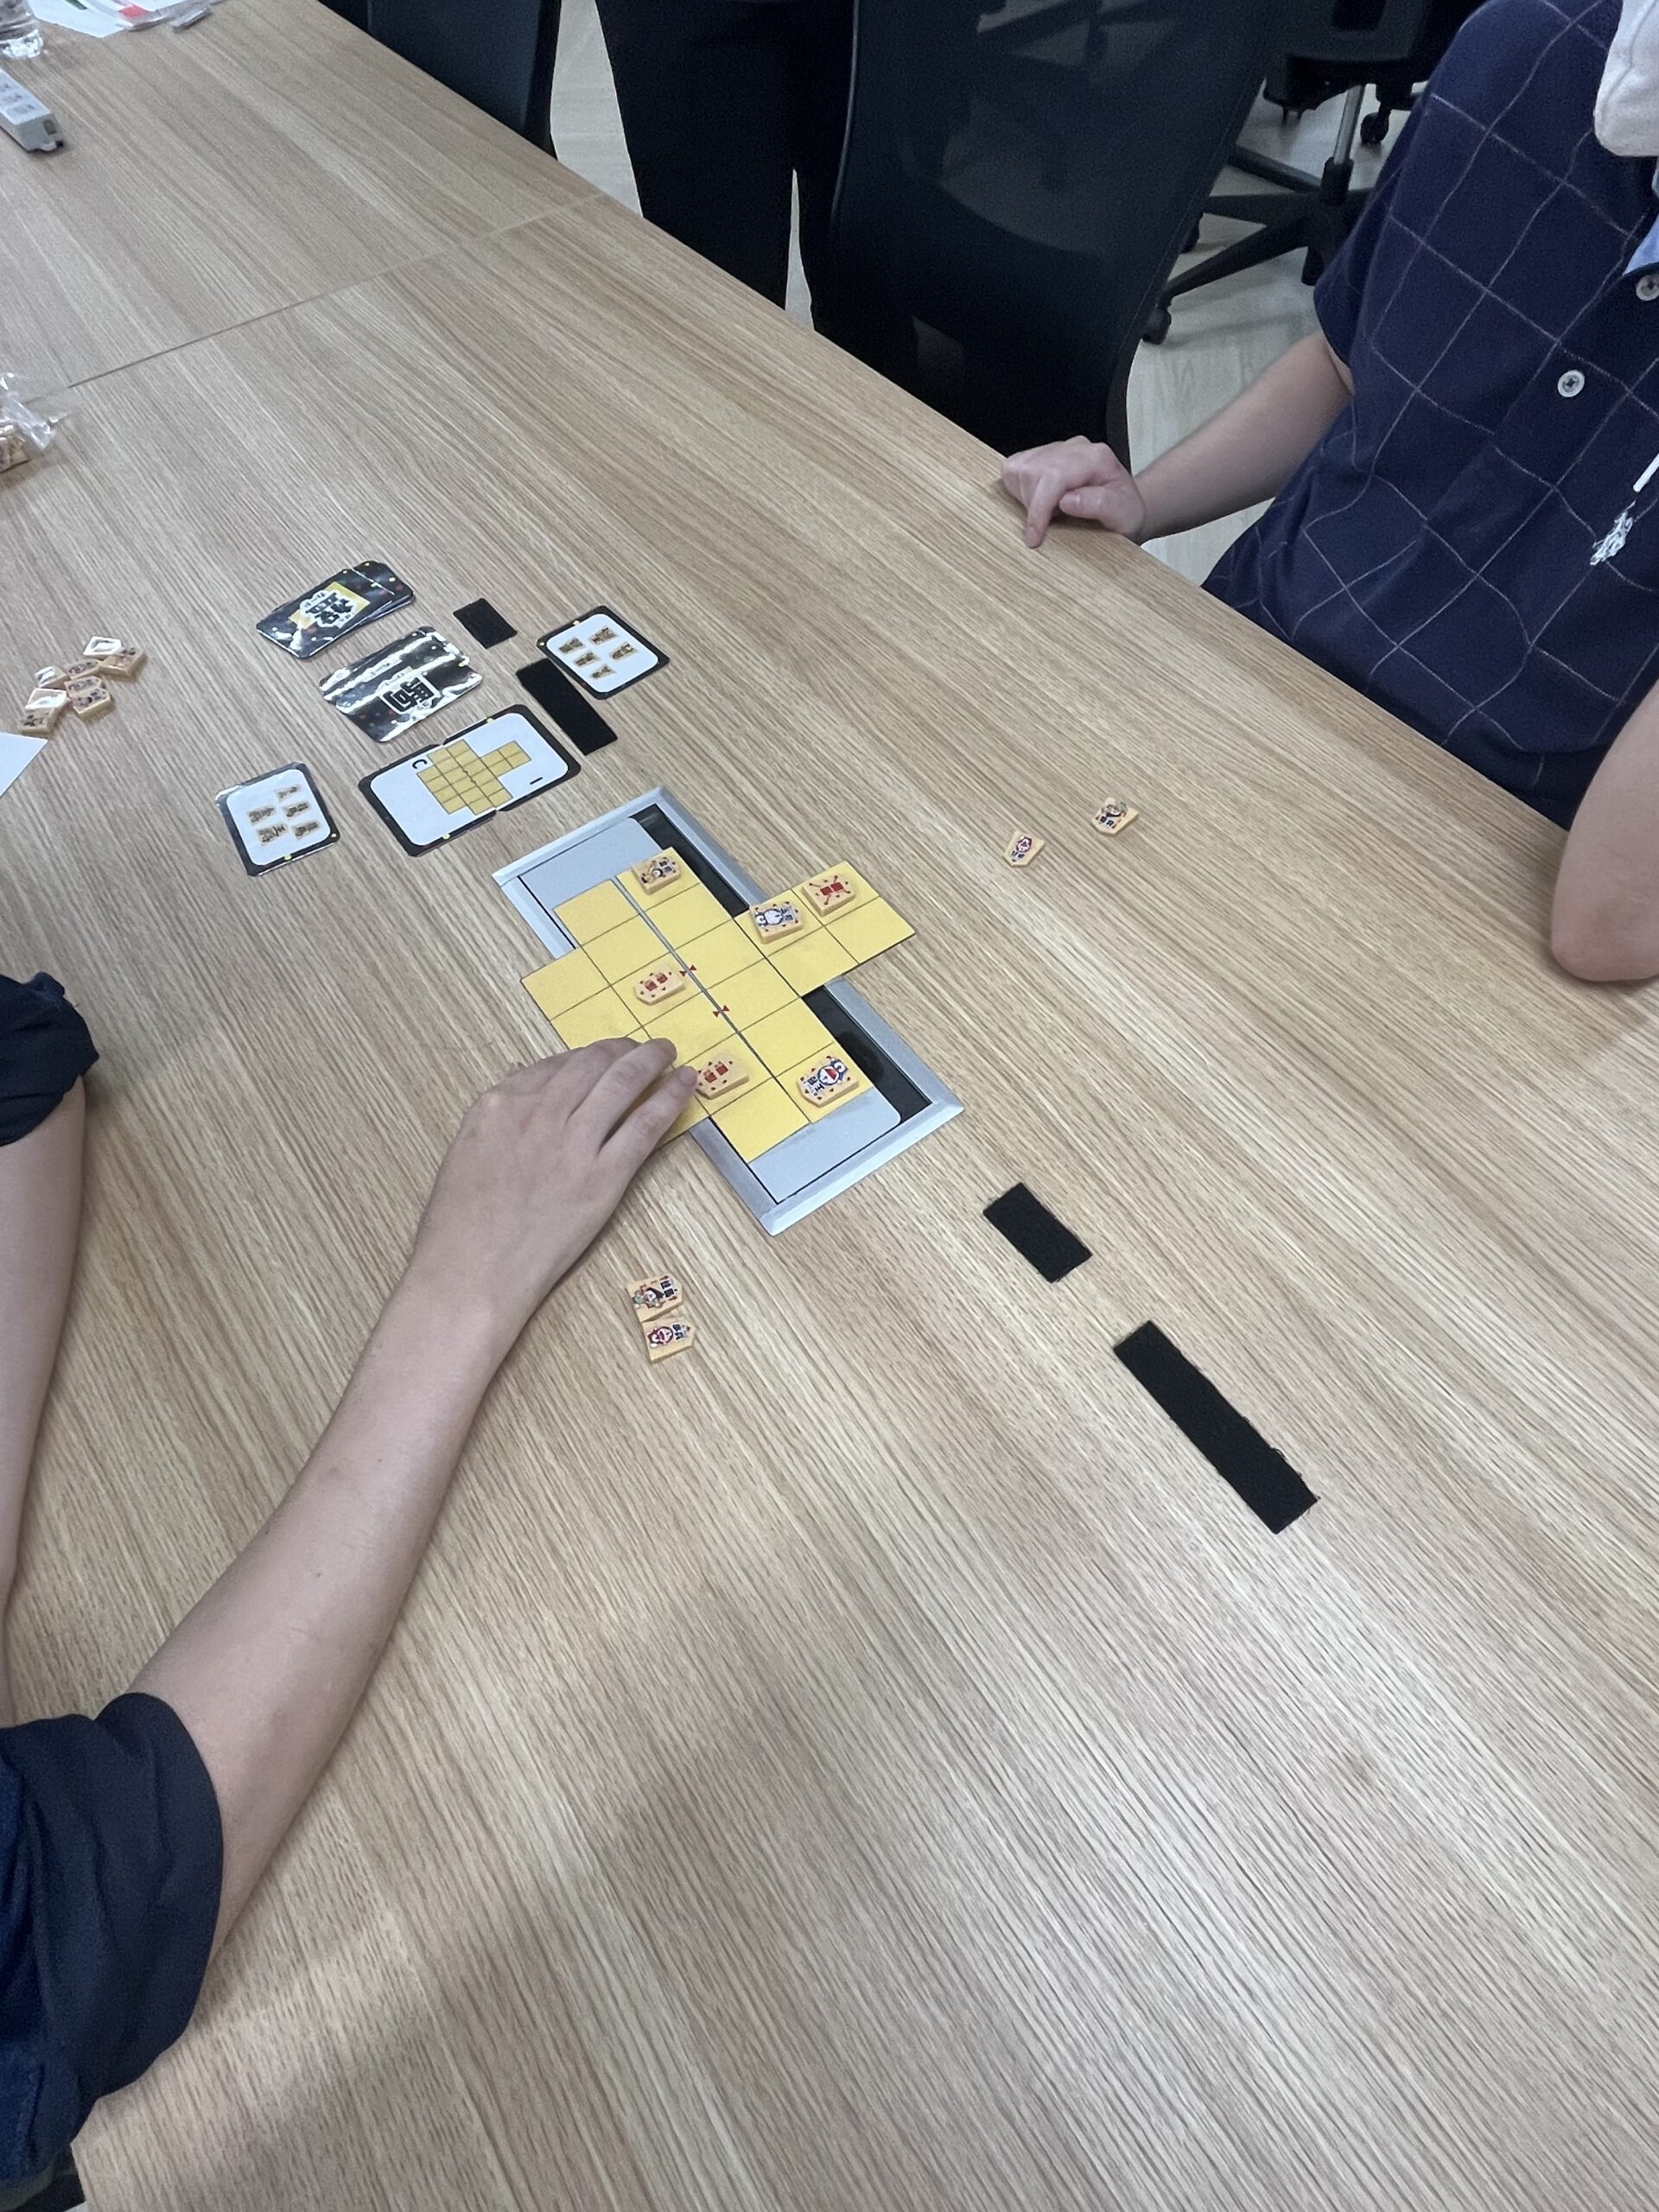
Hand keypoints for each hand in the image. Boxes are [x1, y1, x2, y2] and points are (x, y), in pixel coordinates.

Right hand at [406, 1040, 696, 1349]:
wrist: (471, 1272)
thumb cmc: (458, 1228)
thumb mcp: (465, 1155)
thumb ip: (498, 1122)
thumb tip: (522, 1090)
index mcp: (499, 1105)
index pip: (553, 1066)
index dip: (585, 1057)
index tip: (601, 1058)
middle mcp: (539, 1113)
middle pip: (592, 1064)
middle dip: (621, 1050)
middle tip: (641, 1049)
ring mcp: (574, 1143)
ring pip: (622, 1082)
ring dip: (651, 1059)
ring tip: (667, 1051)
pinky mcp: (605, 1177)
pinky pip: (645, 1125)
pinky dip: (670, 1098)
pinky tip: (685, 1083)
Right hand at [1001, 436, 1148, 547]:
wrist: (1126, 508)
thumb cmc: (1126, 514)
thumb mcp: (1124, 516)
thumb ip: (1100, 505)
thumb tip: (1067, 501)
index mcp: (1096, 458)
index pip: (1054, 476)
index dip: (1039, 509)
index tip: (1034, 537)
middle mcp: (1075, 448)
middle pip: (1032, 472)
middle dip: (1032, 505)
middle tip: (1049, 526)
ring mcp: (1056, 449)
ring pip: (1018, 469)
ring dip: (1024, 499)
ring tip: (1048, 514)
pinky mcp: (1042, 456)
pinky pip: (1014, 468)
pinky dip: (1017, 490)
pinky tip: (1037, 502)